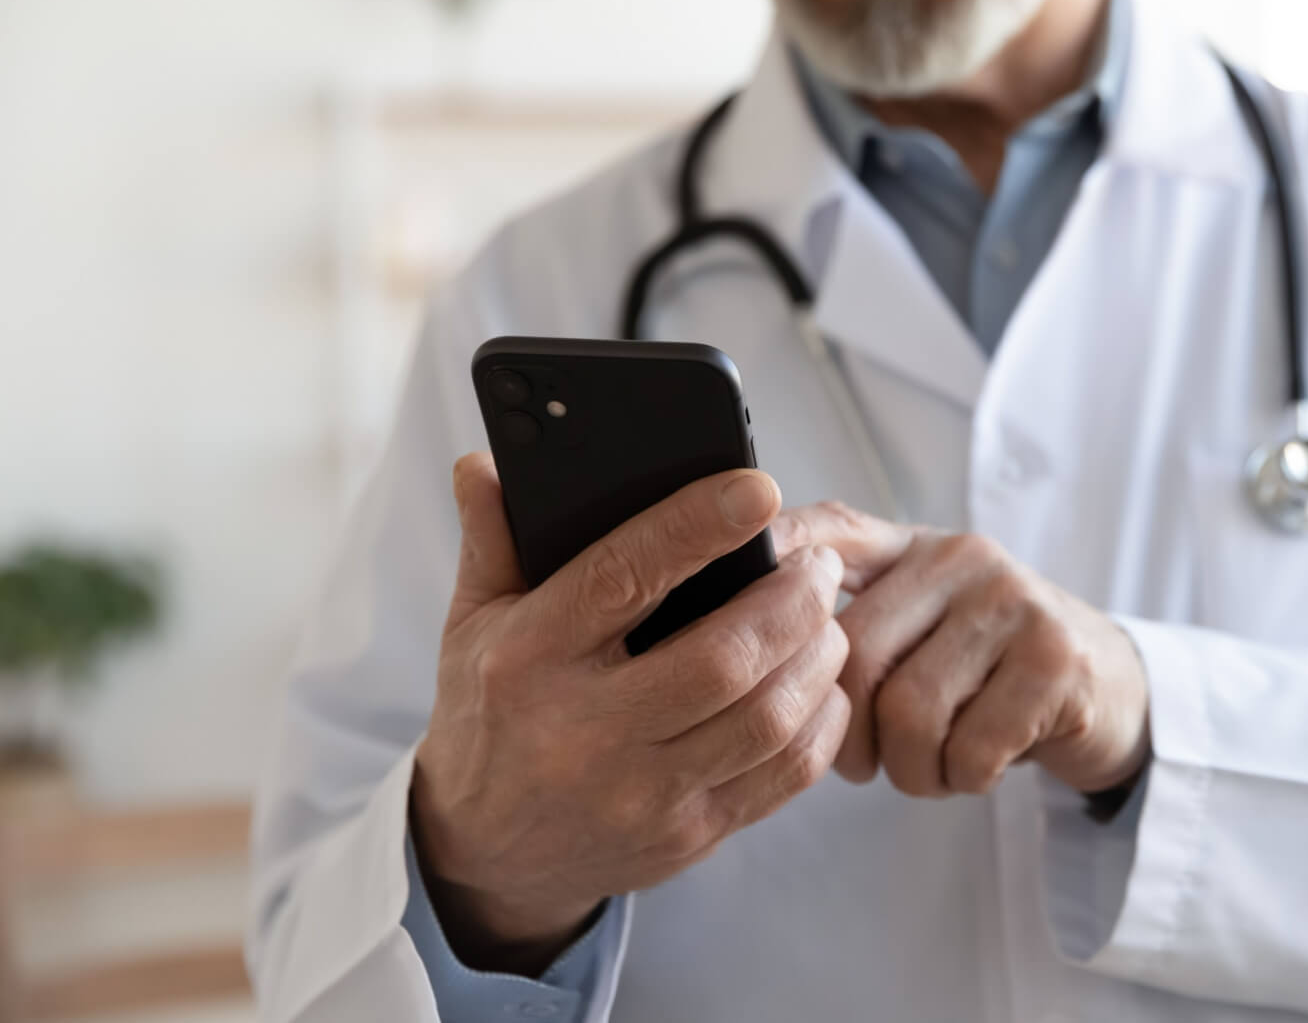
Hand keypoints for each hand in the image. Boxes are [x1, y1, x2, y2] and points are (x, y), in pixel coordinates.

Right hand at [411, 454, 848, 973]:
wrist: (485, 854)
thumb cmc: (491, 715)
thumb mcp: (472, 625)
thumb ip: (491, 541)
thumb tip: (486, 464)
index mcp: (529, 662)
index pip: (621, 580)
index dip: (696, 528)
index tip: (758, 490)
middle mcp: (585, 733)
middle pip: (722, 659)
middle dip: (791, 599)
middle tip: (818, 564)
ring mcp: (642, 794)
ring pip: (766, 719)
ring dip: (818, 655)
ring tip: (826, 615)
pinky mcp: (689, 834)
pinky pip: (784, 776)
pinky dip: (822, 719)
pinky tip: (823, 681)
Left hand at [771, 503, 1148, 797]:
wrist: (1108, 689)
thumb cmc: (988, 671)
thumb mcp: (924, 627)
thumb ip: (851, 619)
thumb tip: (740, 645)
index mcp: (914, 547)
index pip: (828, 530)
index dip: (774, 557)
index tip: (731, 603)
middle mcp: (962, 558)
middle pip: (855, 653)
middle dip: (849, 735)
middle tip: (864, 764)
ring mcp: (1014, 603)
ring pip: (910, 709)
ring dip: (909, 769)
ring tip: (929, 768)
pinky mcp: (1057, 659)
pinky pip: (969, 746)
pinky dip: (961, 779)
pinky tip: (976, 767)